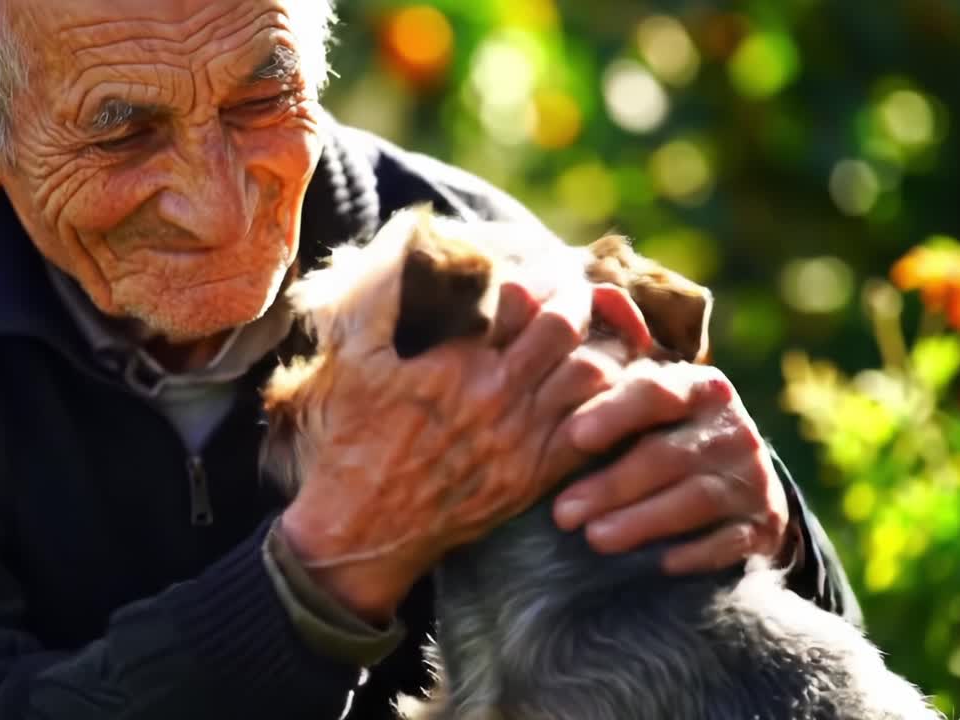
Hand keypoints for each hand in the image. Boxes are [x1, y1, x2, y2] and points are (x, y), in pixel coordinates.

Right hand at [280, 281, 649, 622]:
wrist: (360, 526)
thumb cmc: (353, 438)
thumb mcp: (354, 358)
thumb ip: (384, 298)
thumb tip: (410, 240)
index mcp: (454, 359)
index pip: (523, 294)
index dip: (539, 274)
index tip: (539, 271)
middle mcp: (493, 394)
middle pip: (566, 326)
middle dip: (578, 301)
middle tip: (574, 296)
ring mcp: (518, 438)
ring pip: (591, 376)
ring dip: (598, 348)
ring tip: (591, 338)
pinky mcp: (531, 478)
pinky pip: (592, 432)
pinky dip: (606, 405)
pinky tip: (598, 392)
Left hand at [550, 361, 789, 574]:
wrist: (736, 482)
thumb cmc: (663, 435)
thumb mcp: (643, 405)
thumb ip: (603, 389)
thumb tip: (555, 376)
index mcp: (698, 387)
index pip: (654, 391)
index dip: (613, 413)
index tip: (573, 437)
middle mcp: (732, 428)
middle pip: (666, 455)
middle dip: (610, 486)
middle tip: (562, 513)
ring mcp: (752, 477)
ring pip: (694, 499)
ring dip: (641, 522)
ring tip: (595, 538)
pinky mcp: (762, 524)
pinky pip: (727, 541)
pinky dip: (694, 553)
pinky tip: (659, 562)